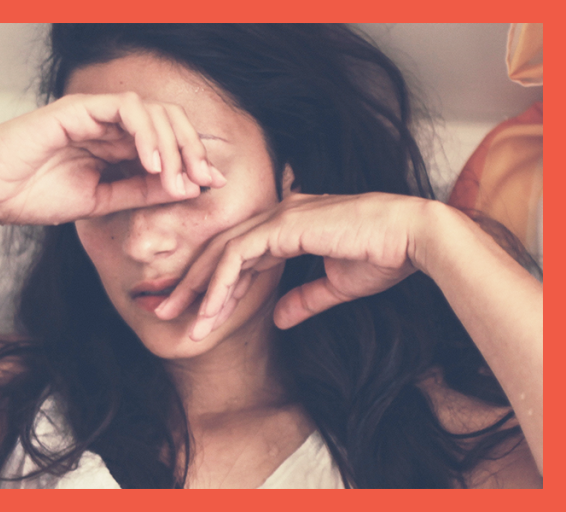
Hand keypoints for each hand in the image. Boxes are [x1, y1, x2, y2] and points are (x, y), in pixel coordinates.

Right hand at [0, 93, 226, 226]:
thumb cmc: (30, 196)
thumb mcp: (99, 202)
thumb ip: (140, 192)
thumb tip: (188, 188)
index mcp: (113, 145)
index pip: (167, 140)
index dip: (193, 159)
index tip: (212, 186)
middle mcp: (107, 124)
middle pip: (168, 120)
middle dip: (192, 149)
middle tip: (204, 179)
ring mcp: (93, 113)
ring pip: (152, 110)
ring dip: (173, 143)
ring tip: (177, 177)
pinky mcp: (77, 109)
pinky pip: (125, 109)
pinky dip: (146, 133)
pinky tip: (152, 162)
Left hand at [154, 193, 427, 338]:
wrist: (415, 239)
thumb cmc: (385, 256)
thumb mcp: (337, 286)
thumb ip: (304, 300)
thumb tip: (277, 318)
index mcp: (288, 226)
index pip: (238, 256)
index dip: (214, 285)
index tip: (195, 313)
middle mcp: (277, 216)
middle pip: (219, 251)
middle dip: (190, 283)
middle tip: (163, 311)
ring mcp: (278, 216)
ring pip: (222, 254)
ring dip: (198, 289)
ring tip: (177, 319)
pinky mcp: (283, 225)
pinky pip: (238, 257)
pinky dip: (220, 284)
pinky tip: (209, 310)